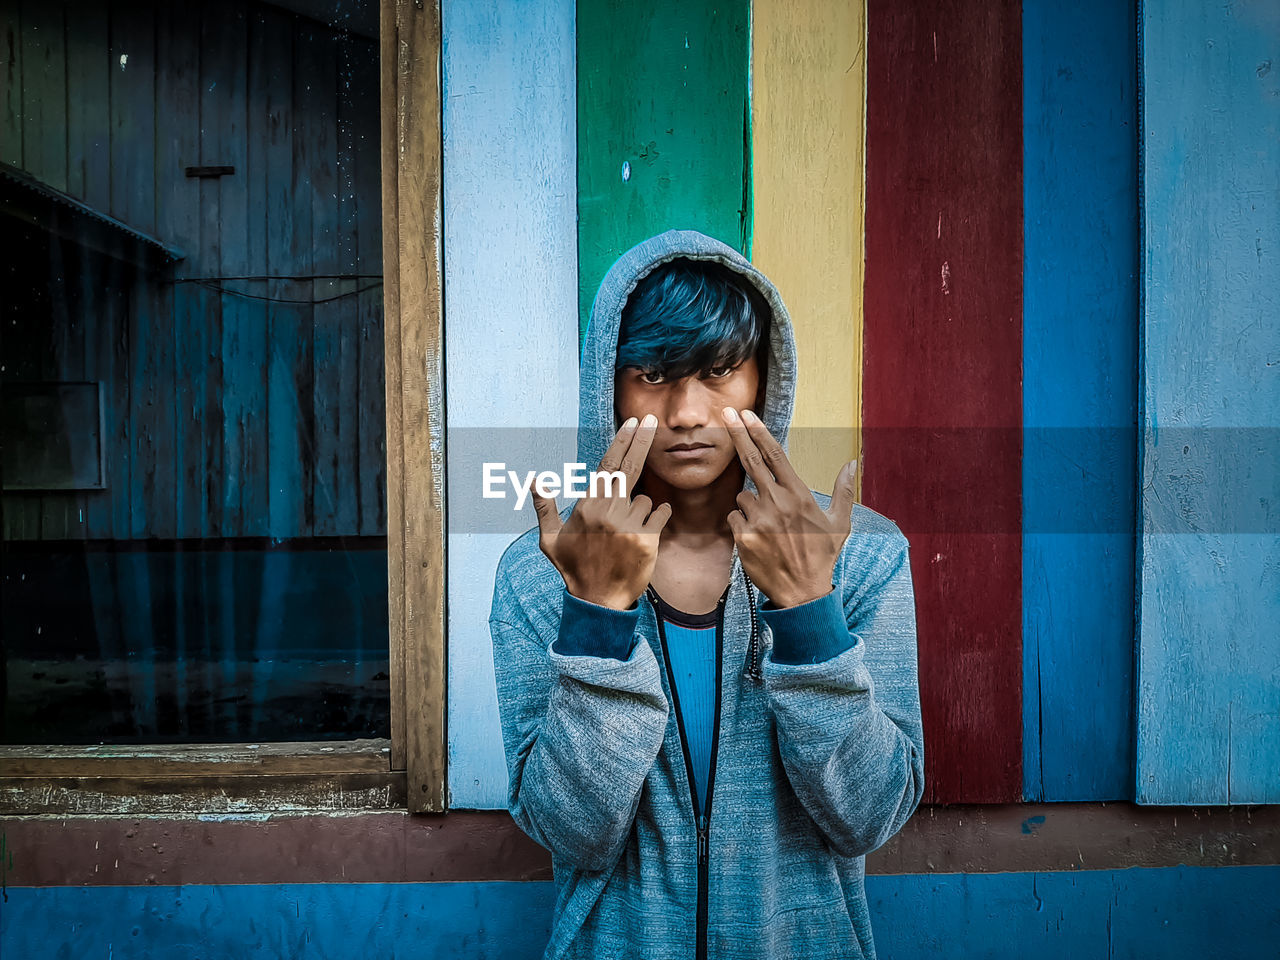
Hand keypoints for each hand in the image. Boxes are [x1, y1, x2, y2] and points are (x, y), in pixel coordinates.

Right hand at [530, 414, 673, 609]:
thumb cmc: (574, 568)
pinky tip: (644, 532)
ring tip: (624, 534)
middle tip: (653, 421)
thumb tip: (534, 481)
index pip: (607, 466)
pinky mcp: (647, 539)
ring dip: (639, 509)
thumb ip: (544, 508)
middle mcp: (607, 512)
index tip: (633, 424)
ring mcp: (628, 525)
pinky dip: (656, 517)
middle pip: (629, 467)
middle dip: (642, 441)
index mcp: (586, 507)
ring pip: (644, 498)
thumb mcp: (550, 540)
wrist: (598, 601)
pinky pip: (660, 513)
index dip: (621, 442)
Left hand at [721, 407, 857, 607]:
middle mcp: (777, 502)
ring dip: (749, 503)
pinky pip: (734, 516)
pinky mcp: (743, 536)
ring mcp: (758, 519)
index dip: (759, 432)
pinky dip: (741, 522)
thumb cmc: (822, 556)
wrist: (802, 592)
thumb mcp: (840, 523)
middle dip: (736, 433)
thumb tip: (852, 463)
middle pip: (751, 460)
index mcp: (799, 495)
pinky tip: (757, 537)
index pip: (775, 455)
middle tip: (724, 413)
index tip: (746, 414)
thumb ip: (844, 490)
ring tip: (768, 526)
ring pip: (742, 495)